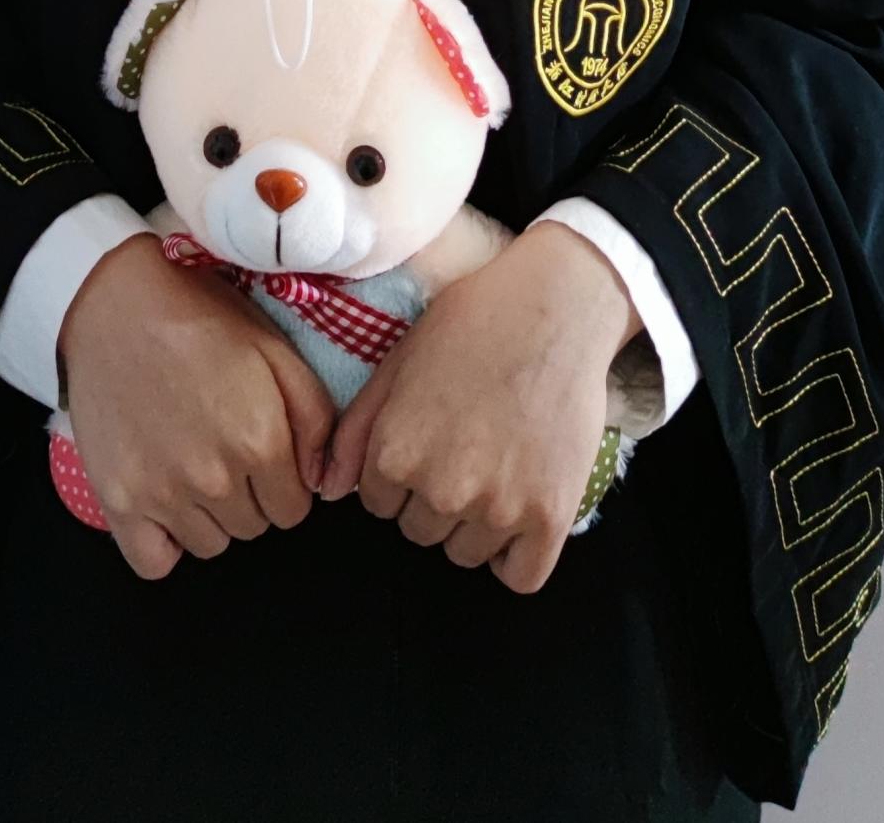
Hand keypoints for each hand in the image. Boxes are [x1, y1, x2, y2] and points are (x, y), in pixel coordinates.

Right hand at [58, 235, 337, 581]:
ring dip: (210, 516)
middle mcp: (215, 479)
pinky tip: (165, 503)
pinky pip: (154, 562)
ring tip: (192, 463)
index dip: (284, 481)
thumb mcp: (274, 349)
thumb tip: (321, 478)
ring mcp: (163, 494)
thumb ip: (315, 417)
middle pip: (253, 527)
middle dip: (250, 495)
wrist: (116, 303)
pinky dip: (163, 543)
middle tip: (224, 447)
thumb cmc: (199, 319)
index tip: (264, 453)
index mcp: (260, 442)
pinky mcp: (119, 501)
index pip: (294, 510)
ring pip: (210, 545)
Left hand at [316, 221, 641, 592]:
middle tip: (467, 447)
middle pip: (421, 532)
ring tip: (497, 466)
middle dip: (435, 497)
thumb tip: (329, 490)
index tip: (431, 439)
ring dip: (475, 525)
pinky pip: (521, 576)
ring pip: (466, 553)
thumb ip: (357, 432)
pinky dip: (516, 557)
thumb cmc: (471, 324)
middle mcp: (441, 491)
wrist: (554, 307)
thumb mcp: (397, 364)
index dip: (402, 471)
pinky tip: (519, 515)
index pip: (379, 504)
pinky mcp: (549, 516)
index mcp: (395, 454)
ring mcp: (498, 509)